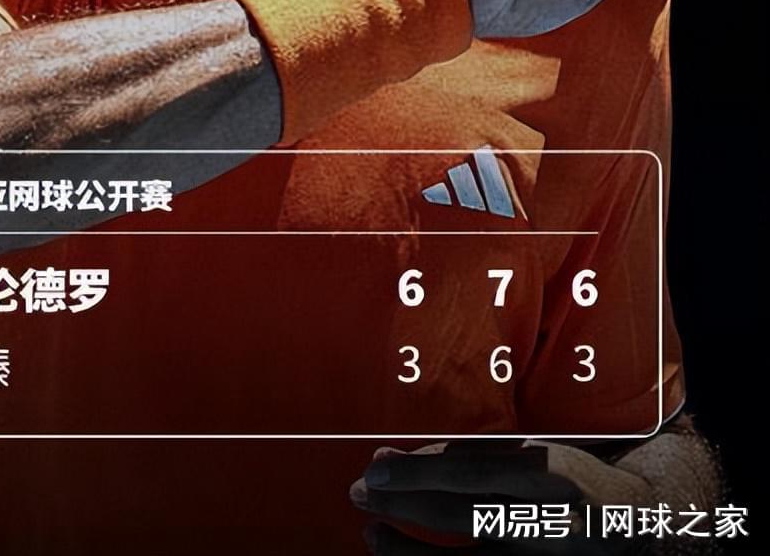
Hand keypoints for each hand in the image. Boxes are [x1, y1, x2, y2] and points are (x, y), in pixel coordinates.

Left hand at [350, 440, 655, 552]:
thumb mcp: (534, 455)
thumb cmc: (572, 479)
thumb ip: (478, 456)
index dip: (418, 472)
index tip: (374, 468)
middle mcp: (552, 523)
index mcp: (551, 477)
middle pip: (464, 517)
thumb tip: (405, 458)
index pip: (472, 474)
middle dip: (403, 506)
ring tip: (372, 536)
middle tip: (358, 494)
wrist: (644, 524)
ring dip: (411, 550)